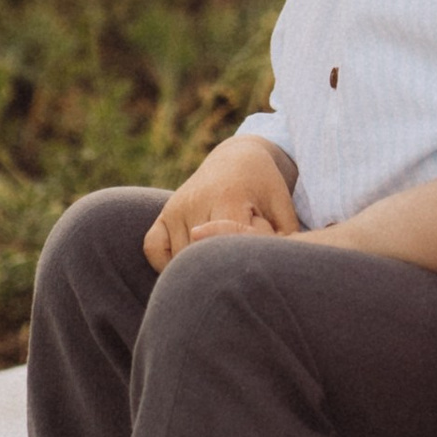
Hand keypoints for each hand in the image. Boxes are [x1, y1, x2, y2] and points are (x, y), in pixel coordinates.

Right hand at [143, 138, 300, 270]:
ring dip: (196, 270)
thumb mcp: (282, 208)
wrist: (237, 159)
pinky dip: (165, 264)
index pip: (225, 244)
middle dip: (219, 272)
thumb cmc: (264, 188)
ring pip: (178, 259)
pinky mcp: (164, 214)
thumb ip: (283, 239)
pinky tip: (188, 265)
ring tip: (218, 267)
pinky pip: (153, 249)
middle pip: (201, 257)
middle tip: (235, 277)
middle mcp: (196, 202)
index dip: (239, 262)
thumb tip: (279, 270)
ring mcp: (176, 208)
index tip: (249, 271)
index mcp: (228, 198)